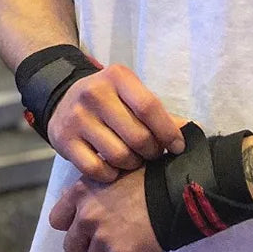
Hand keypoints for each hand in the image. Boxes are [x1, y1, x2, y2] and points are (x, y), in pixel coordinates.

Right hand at [47, 62, 187, 181]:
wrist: (63, 98)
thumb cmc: (109, 98)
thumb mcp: (131, 94)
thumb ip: (158, 112)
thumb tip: (189, 129)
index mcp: (118, 77)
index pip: (149, 107)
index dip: (168, 131)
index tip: (177, 147)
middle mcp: (95, 94)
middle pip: (137, 135)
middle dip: (152, 151)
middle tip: (153, 154)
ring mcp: (77, 117)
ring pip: (118, 155)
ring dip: (133, 165)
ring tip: (135, 161)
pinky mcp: (63, 140)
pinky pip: (95, 169)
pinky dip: (110, 175)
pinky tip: (114, 169)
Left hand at [49, 168, 162, 251]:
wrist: (178, 190)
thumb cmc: (150, 174)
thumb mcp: (116, 168)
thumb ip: (94, 185)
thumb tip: (76, 198)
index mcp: (82, 192)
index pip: (56, 220)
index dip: (71, 223)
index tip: (87, 223)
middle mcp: (87, 216)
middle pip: (71, 246)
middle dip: (88, 243)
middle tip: (110, 234)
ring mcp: (103, 239)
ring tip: (129, 237)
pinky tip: (142, 243)